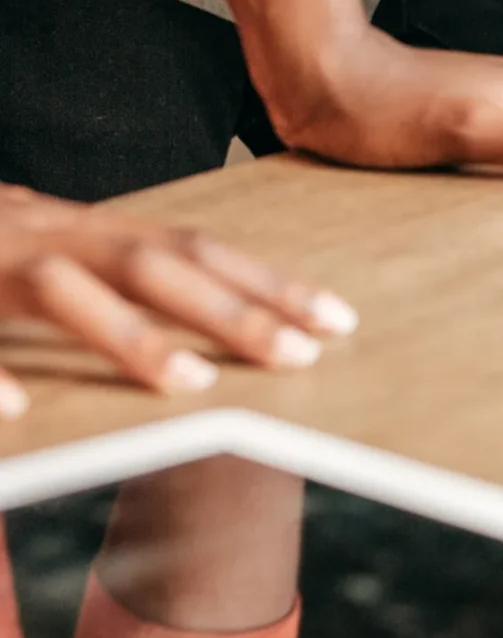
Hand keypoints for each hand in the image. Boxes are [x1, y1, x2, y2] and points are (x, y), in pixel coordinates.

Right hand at [0, 185, 354, 411]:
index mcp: (71, 230)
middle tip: (301, 354)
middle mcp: (36, 233)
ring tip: (192, 383)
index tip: (336, 319)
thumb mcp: (36, 257)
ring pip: (57, 290)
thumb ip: (104, 283)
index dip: (264, 282)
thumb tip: (197, 331)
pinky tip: (18, 406)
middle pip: (146, 262)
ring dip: (127, 335)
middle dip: (229, 308)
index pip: (188, 250)